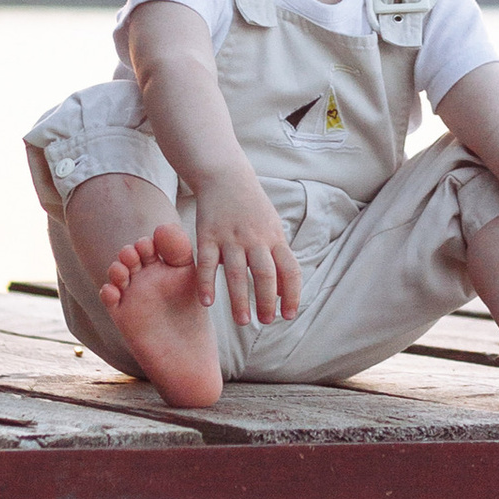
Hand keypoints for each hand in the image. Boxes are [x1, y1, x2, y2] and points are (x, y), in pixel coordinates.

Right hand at [188, 171, 302, 331]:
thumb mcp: (272, 229)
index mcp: (274, 237)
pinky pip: (206, 263)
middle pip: (265, 273)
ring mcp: (230, 237)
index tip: (289, 316)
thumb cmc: (252, 209)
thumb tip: (285, 293)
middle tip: (265, 322)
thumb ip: (278, 259)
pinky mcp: (206, 235)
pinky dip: (206, 284)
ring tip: (242, 321)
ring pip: (236, 273)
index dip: (292, 294)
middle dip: (267, 301)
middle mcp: (254, 238)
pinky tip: (207, 303)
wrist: (225, 177)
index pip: (290, 270)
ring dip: (240, 300)